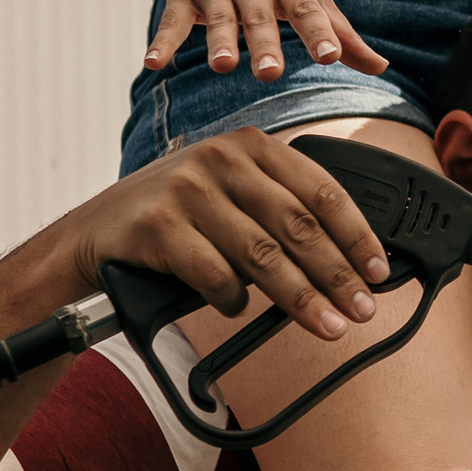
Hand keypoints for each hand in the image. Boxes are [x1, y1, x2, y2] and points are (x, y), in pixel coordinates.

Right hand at [61, 126, 397, 344]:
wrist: (92, 234)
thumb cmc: (174, 219)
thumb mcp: (229, 195)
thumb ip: (278, 211)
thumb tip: (346, 263)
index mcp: (250, 144)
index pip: (322, 190)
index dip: (357, 235)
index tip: (379, 272)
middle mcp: (222, 157)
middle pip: (298, 225)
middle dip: (337, 274)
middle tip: (363, 309)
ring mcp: (188, 188)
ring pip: (264, 254)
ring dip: (302, 298)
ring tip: (327, 326)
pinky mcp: (159, 224)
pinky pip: (215, 274)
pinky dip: (232, 300)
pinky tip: (236, 310)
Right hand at [144, 0, 389, 83]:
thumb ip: (339, 29)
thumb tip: (381, 68)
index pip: (307, 9)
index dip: (318, 32)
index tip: (330, 55)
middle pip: (260, 19)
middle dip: (265, 45)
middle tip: (270, 72)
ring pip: (218, 20)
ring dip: (219, 42)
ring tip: (223, 64)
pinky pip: (171, 20)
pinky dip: (161, 41)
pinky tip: (152, 63)